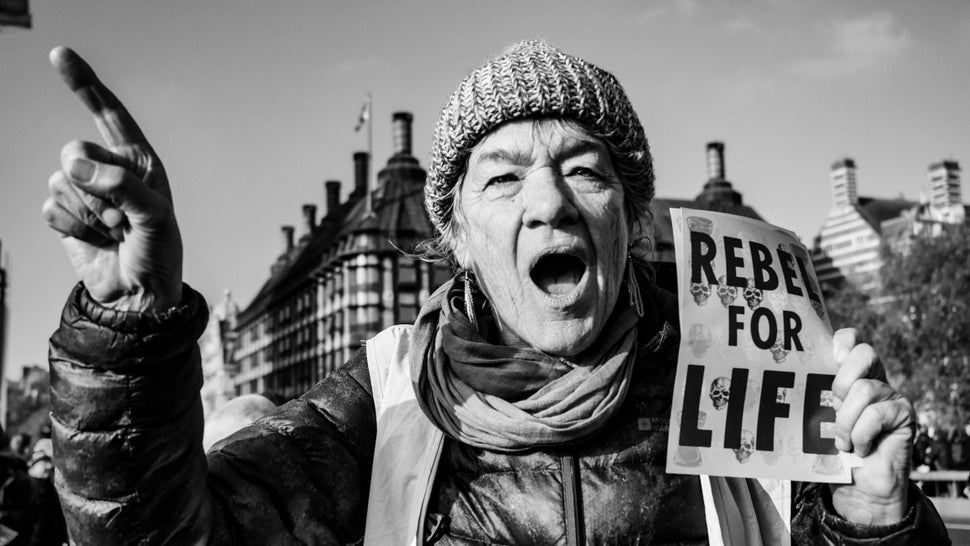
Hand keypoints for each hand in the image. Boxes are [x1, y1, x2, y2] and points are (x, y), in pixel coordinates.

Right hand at [42, 47, 181, 311]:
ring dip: (88, 213)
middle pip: (74, 149)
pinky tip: (96, 240)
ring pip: (60, 180)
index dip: (84, 84)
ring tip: (114, 231)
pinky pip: (50, 207)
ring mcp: (86, 191)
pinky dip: (72, 227)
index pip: (109, 114)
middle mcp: (111, 170)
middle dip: (95, 187)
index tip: (60, 55)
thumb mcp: (155, 217)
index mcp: (140, 161)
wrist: (139, 294)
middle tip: (122, 217)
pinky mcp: (67, 214)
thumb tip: (76, 165)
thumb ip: (121, 185)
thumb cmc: (159, 253)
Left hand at [828, 328, 914, 524]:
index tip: (833, 355)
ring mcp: (891, 396)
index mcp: (851, 375)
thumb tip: (778, 382)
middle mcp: (874, 380)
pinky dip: (862, 434)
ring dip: (846, 421)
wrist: (858, 488)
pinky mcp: (903, 414)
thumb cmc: (833, 452)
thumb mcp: (815, 420)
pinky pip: (877, 414)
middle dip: (842, 380)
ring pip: (865, 389)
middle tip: (832, 405)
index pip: (852, 340)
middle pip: (865, 354)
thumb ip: (810, 398)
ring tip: (843, 442)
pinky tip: (861, 448)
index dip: (844, 340)